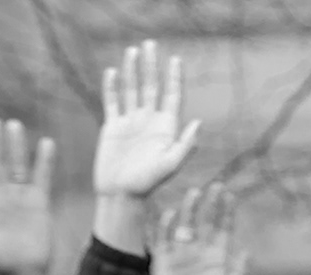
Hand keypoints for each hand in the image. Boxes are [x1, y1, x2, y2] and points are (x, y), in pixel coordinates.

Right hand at [95, 40, 199, 198]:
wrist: (121, 195)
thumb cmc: (148, 184)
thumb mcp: (170, 165)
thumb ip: (185, 145)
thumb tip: (199, 122)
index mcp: (166, 128)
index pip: (172, 96)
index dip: (174, 77)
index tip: (175, 59)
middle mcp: (150, 121)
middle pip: (151, 87)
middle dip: (152, 66)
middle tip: (150, 43)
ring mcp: (132, 122)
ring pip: (132, 90)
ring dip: (132, 70)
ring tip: (132, 50)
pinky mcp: (113, 127)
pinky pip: (113, 102)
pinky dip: (112, 87)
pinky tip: (113, 71)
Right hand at [152, 183, 247, 274]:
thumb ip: (239, 274)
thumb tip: (246, 251)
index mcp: (217, 255)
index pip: (223, 228)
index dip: (226, 212)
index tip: (230, 195)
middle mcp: (199, 249)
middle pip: (206, 220)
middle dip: (211, 203)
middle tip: (216, 186)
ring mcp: (181, 251)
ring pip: (185, 224)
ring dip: (190, 209)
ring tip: (195, 193)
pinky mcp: (163, 257)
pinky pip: (163, 237)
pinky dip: (166, 225)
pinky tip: (171, 215)